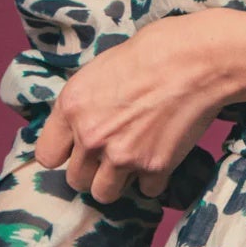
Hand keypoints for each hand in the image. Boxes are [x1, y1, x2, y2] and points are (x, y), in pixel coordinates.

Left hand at [34, 7, 239, 205]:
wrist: (197, 60)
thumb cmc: (153, 52)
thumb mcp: (100, 70)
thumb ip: (83, 105)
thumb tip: (78, 126)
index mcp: (71, 107)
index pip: (47, 156)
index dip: (65, 154)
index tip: (78, 150)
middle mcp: (91, 136)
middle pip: (76, 180)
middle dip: (92, 170)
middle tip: (111, 154)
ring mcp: (122, 156)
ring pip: (104, 194)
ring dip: (118, 182)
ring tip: (133, 160)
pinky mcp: (154, 167)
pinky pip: (146, 191)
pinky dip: (154, 179)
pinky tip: (161, 155)